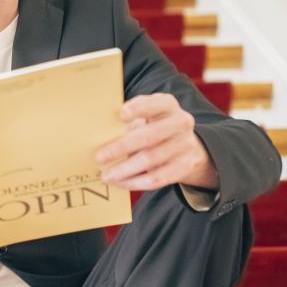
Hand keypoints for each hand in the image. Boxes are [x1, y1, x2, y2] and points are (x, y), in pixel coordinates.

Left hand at [94, 93, 217, 191]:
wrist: (187, 145)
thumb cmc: (155, 126)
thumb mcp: (147, 115)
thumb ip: (129, 118)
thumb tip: (99, 132)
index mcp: (167, 105)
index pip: (154, 104)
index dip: (138, 109)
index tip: (120, 115)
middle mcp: (180, 123)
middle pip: (149, 135)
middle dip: (121, 147)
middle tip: (99, 157)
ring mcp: (185, 145)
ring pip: (151, 160)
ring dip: (124, 170)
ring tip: (105, 176)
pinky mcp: (185, 166)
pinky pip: (158, 178)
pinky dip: (136, 182)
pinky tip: (120, 183)